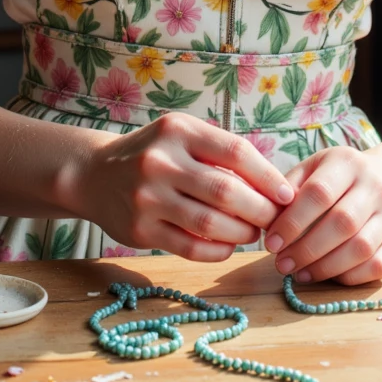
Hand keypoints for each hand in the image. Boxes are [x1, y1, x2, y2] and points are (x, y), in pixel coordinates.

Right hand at [73, 112, 294, 261]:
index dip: (268, 176)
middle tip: (276, 219)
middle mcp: (161, 161)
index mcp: (178, 130)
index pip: (236, 152)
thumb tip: (273, 185)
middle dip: (260, 210)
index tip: (287, 194)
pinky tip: (228, 246)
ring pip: (210, 223)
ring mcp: (147, 197)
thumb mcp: (182, 136)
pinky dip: (217, 251)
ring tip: (254, 233)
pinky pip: (189, 248)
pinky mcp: (139, 230)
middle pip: (226, 191)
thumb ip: (220, 153)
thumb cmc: (153, 153)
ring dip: (242, 233)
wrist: (94, 174)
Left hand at [262, 146, 381, 284]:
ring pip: (361, 248)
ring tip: (299, 274)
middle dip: (307, 249)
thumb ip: (290, 187)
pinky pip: (377, 267)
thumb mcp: (314, 167)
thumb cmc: (339, 176)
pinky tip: (327, 277)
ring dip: (325, 267)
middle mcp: (376, 187)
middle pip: (342, 222)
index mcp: (348, 162)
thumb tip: (267, 217)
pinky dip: (349, 277)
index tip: (271, 242)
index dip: (292, 221)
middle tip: (282, 264)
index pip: (319, 193)